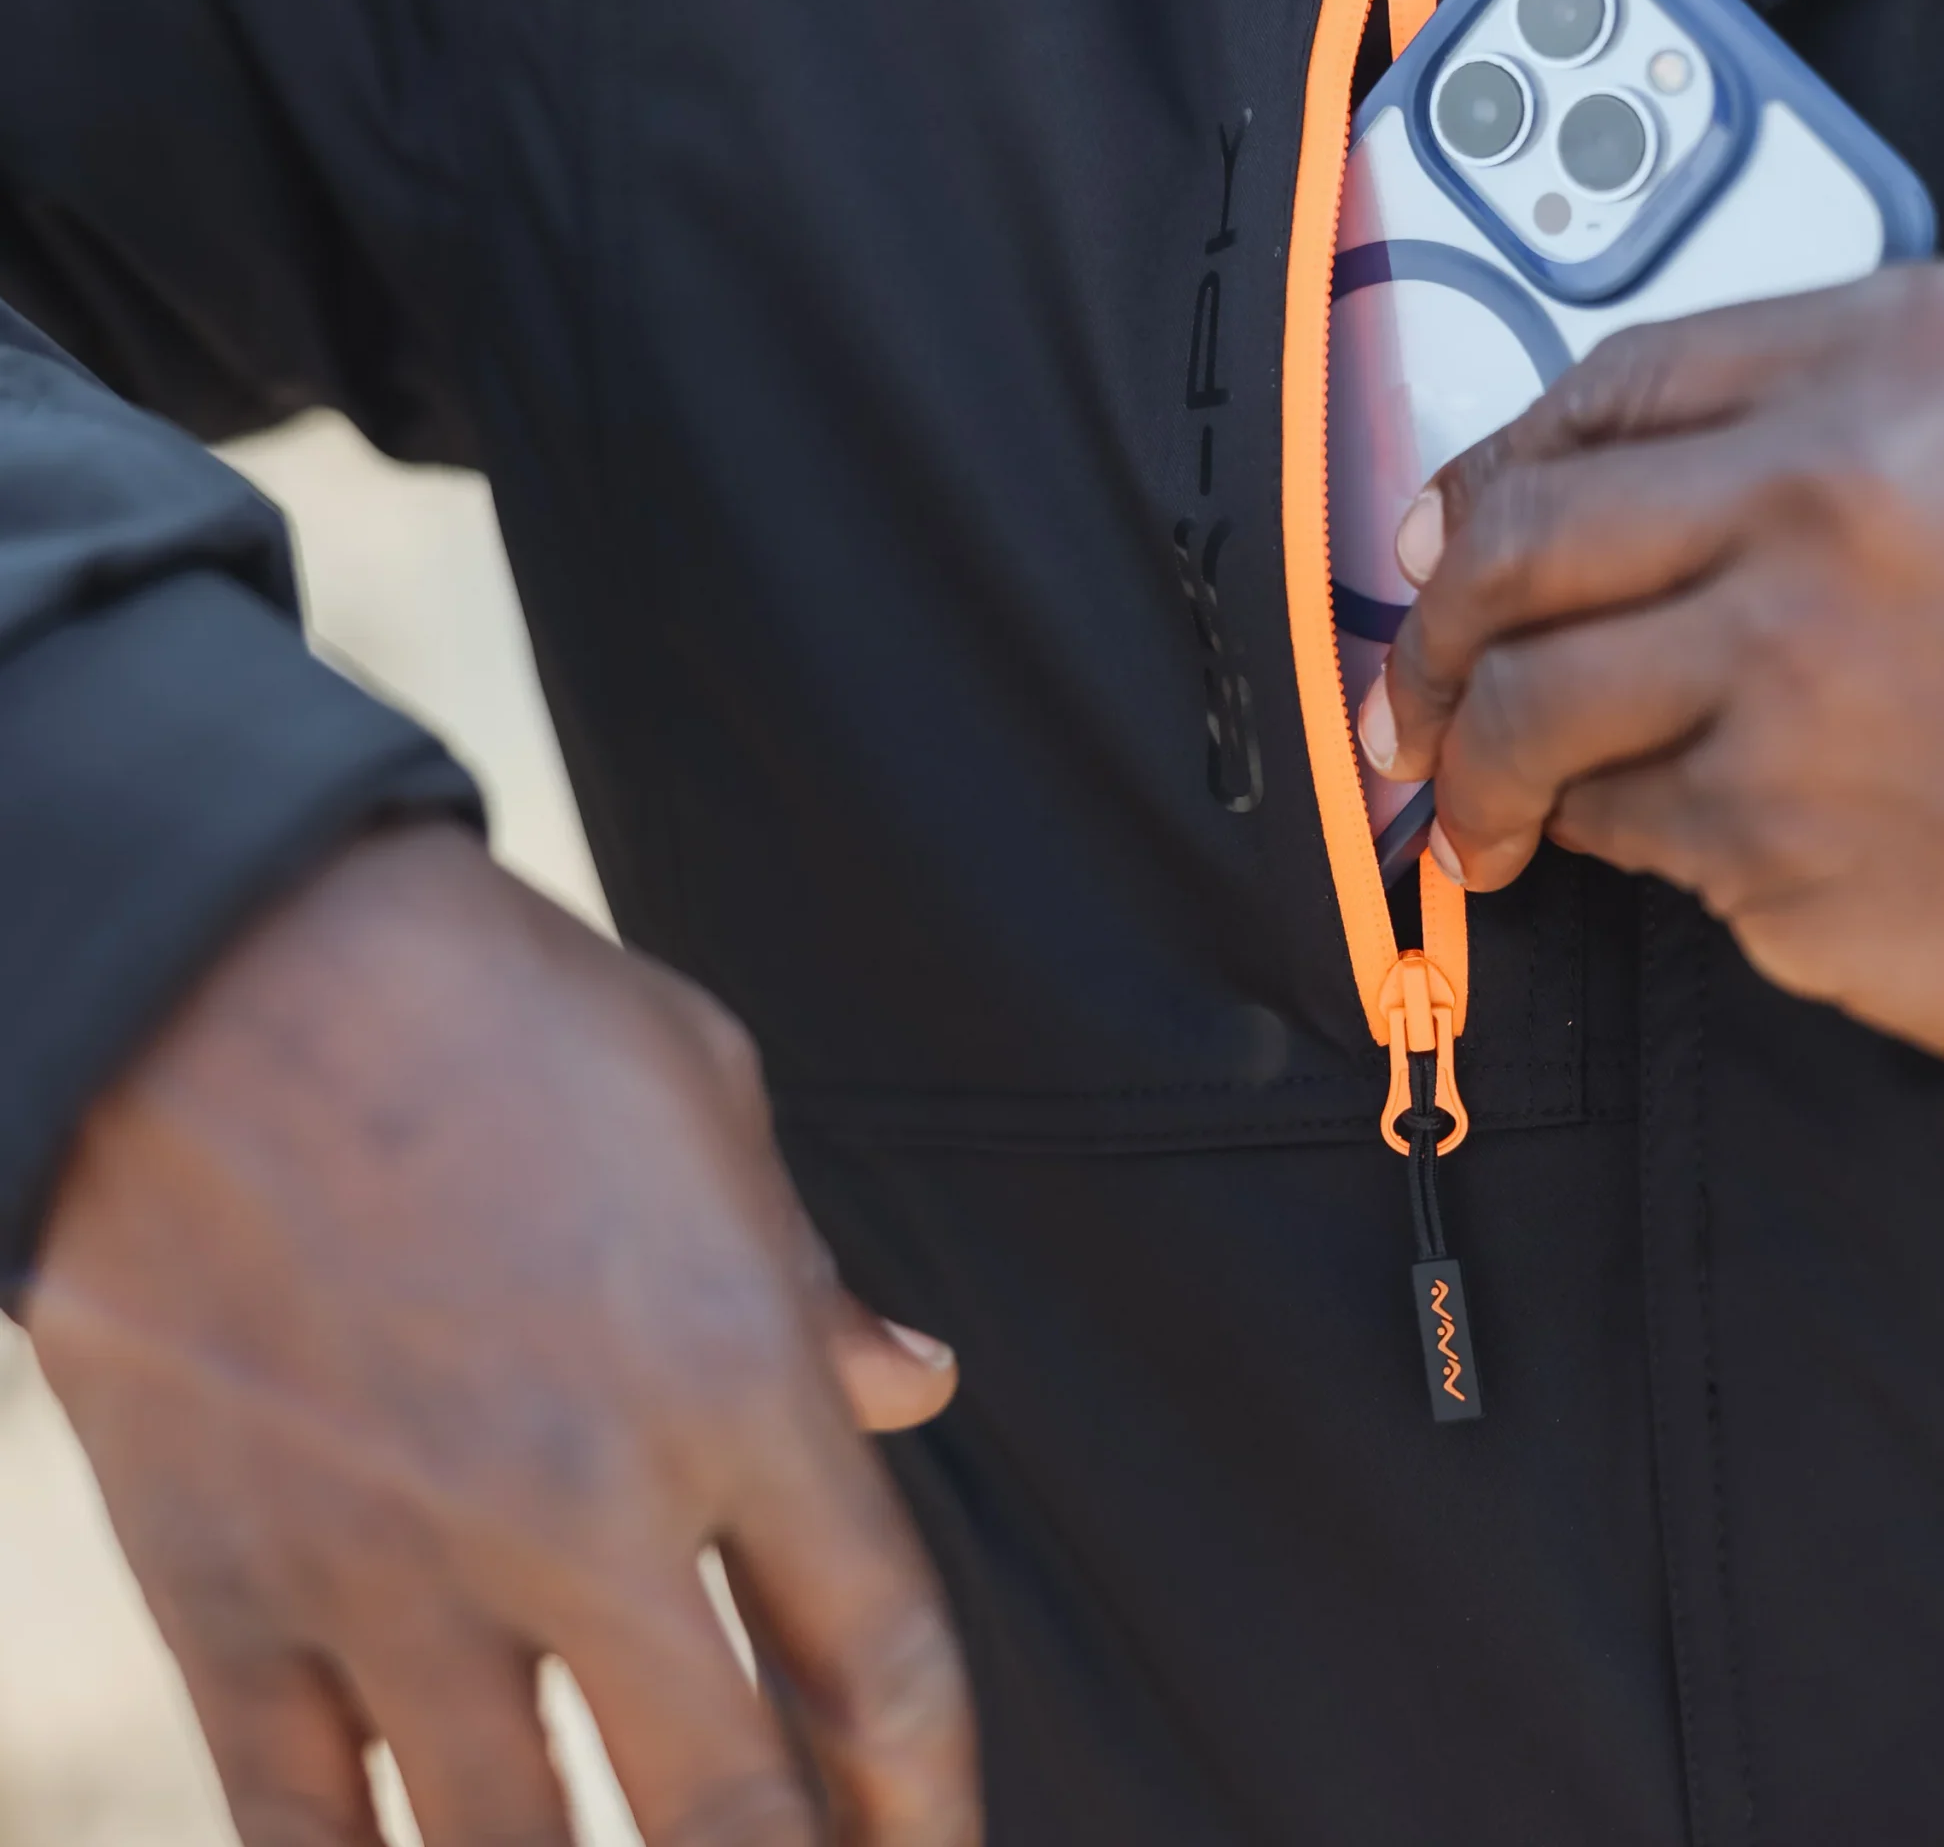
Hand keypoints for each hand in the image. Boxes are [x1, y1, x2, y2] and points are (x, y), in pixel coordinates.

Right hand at [27, 823, 976, 1844]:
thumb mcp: (706, 1096)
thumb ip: (808, 1279)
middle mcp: (585, 1508)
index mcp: (735, 1377)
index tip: (940, 1842)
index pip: (883, 1659)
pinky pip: (305, 1834)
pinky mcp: (233, 1595)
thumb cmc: (494, 1006)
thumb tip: (915, 1384)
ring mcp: (399, 1571)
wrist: (218, 969)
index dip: (934, 1792)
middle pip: (731, 1816)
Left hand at [1359, 262, 1943, 1081]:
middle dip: (1431, 621)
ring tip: (1467, 800)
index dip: (1491, 469)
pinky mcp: (1780, 833)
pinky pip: (1612, 820)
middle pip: (1521, 538)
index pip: (1604, 389)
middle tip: (1411, 681)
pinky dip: (1583, 832)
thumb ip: (1826, 418)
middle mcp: (1827, 496)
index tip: (1444, 524)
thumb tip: (1582, 482)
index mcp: (1897, 359)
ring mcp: (1794, 671)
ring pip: (1532, 698)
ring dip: (1468, 757)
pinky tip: (1595, 840)